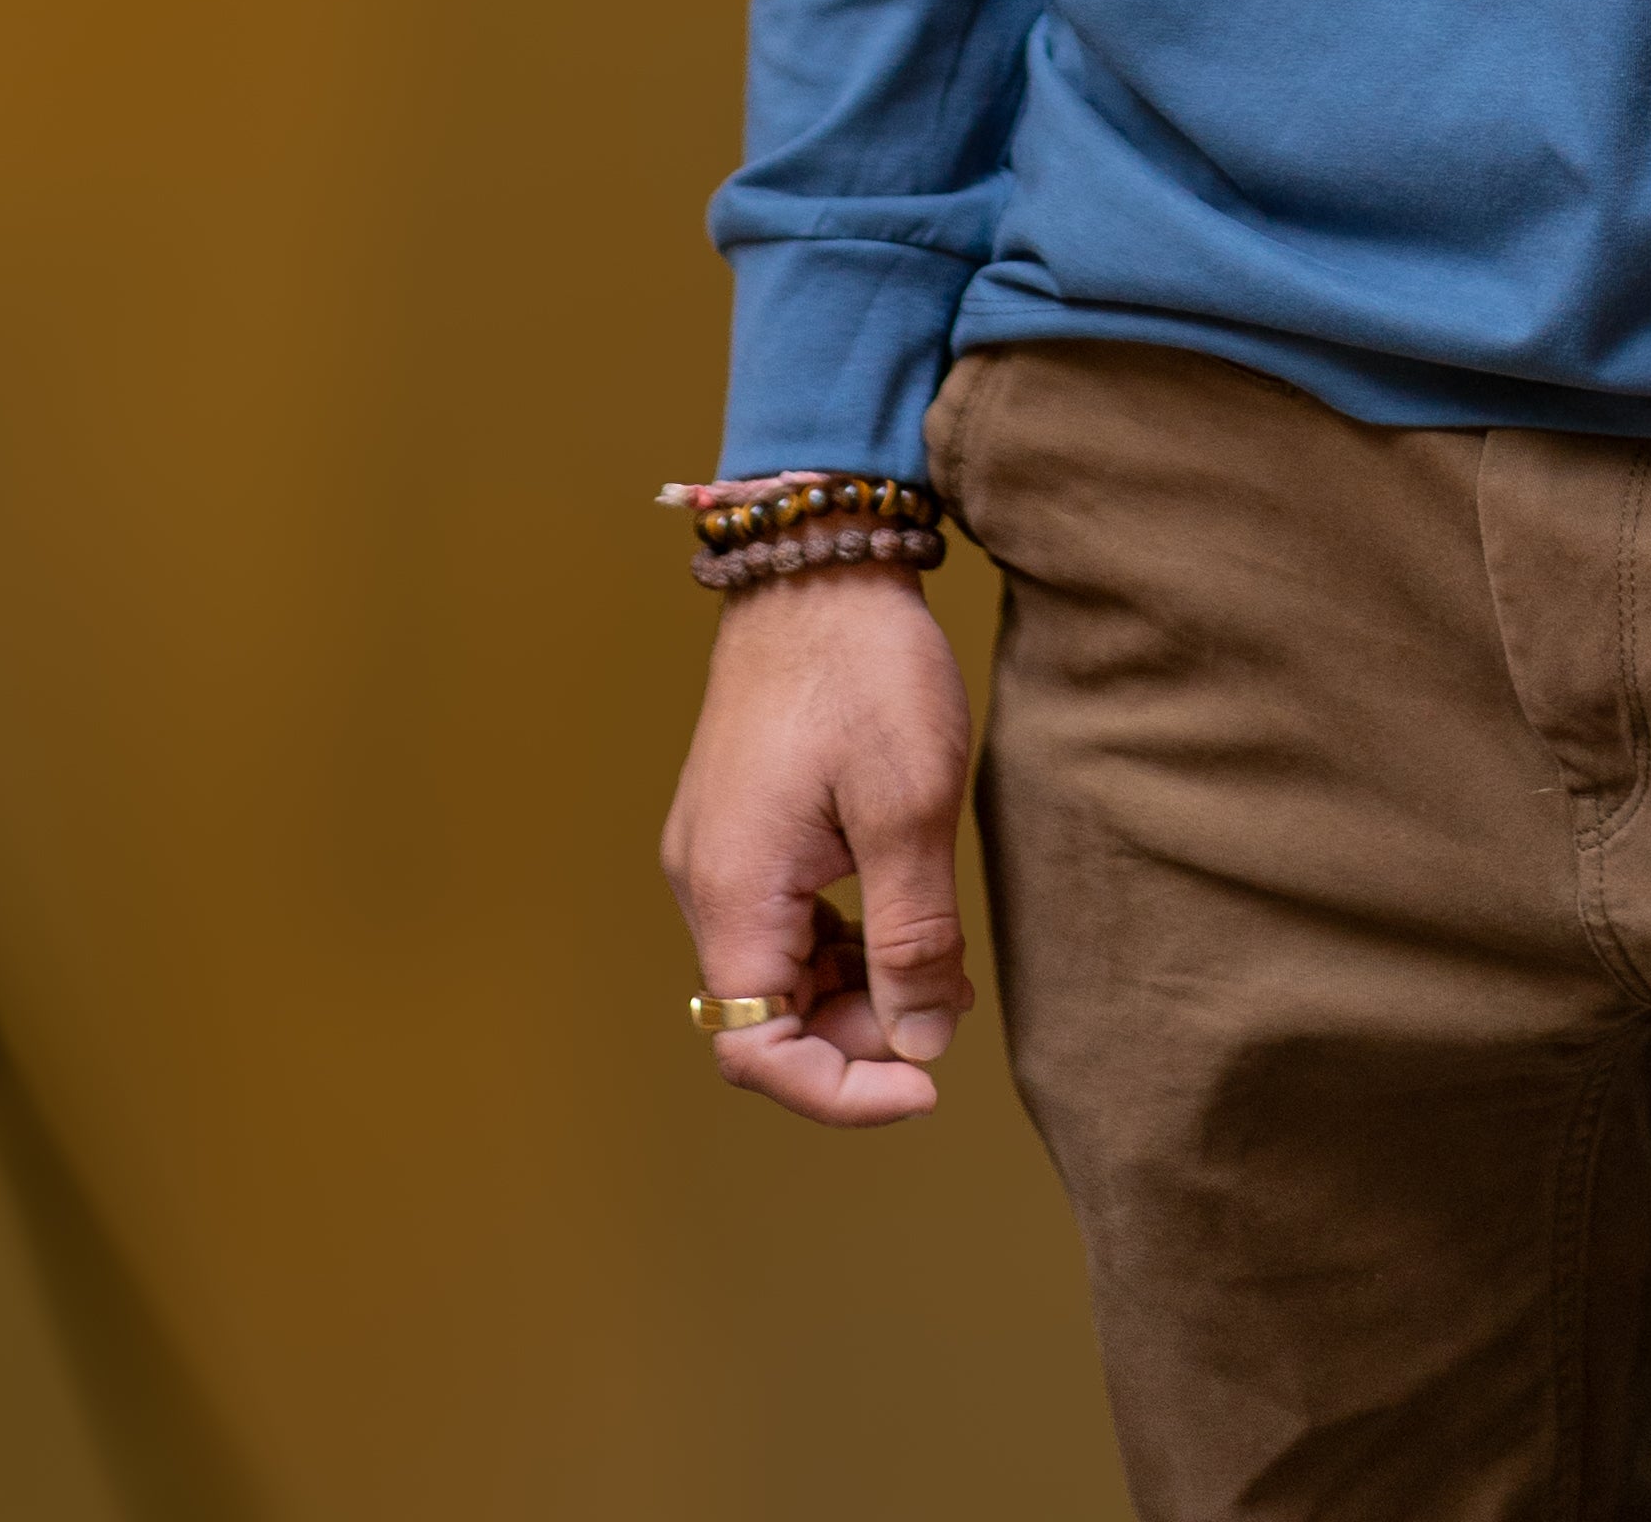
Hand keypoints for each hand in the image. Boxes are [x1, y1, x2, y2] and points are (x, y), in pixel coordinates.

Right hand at [657, 564, 979, 1128]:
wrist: (820, 559)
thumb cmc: (865, 669)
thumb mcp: (911, 805)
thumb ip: (912, 938)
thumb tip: (918, 1045)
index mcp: (731, 890)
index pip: (756, 1051)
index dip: (839, 1092)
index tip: (926, 1083)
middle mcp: (705, 883)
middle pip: (766, 1019)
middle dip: (858, 1037)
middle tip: (945, 1004)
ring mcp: (718, 851)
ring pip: (779, 973)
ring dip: (855, 991)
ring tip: (938, 964)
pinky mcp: (742, 825)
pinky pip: (783, 922)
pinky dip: (842, 942)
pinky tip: (904, 917)